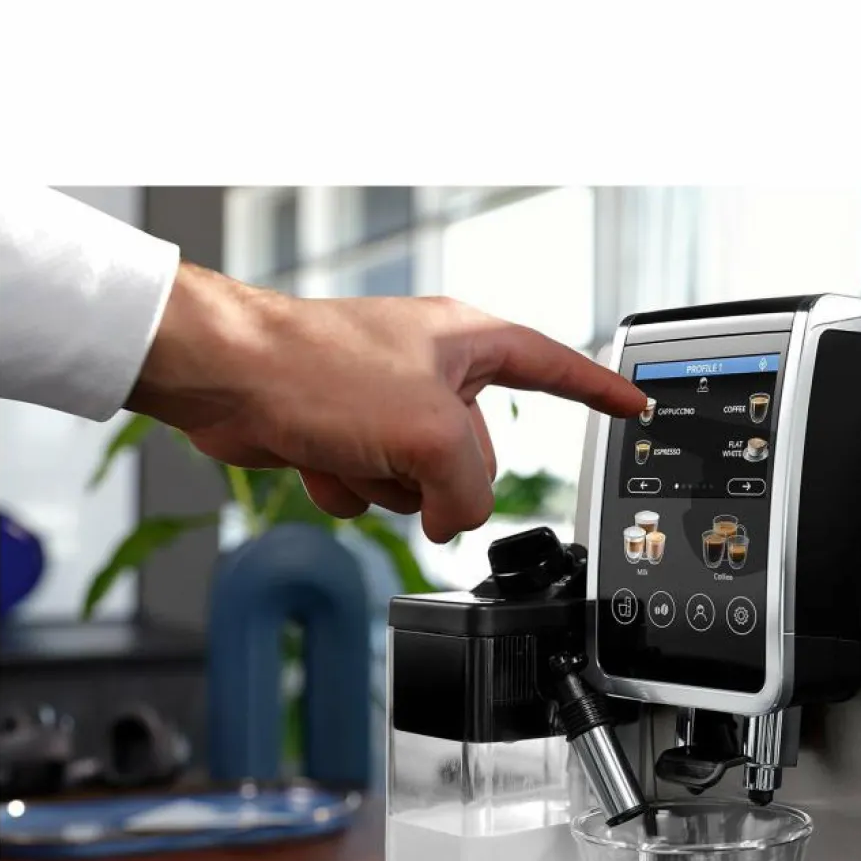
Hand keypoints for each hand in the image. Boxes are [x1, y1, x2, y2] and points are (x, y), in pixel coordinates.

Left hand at [128, 264, 645, 541]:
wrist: (225, 379)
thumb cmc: (316, 372)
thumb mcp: (430, 434)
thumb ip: (472, 487)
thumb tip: (460, 519)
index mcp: (466, 341)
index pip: (555, 367)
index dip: (600, 391)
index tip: (635, 406)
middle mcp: (429, 366)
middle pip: (479, 450)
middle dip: (447, 477)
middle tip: (412, 470)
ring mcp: (383, 400)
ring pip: (421, 479)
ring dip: (387, 483)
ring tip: (351, 451)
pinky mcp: (340, 431)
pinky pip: (371, 487)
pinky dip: (345, 485)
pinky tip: (315, 460)